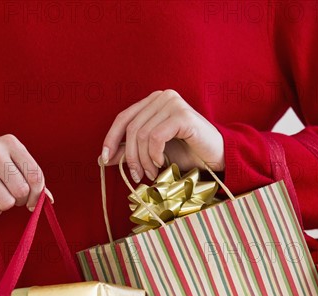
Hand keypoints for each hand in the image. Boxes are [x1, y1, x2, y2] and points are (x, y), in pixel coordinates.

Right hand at [0, 134, 46, 217]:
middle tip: (9, 194)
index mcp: (11, 143)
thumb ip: (31, 178)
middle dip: (19, 200)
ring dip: (4, 206)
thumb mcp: (10, 162)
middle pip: (22, 191)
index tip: (32, 202)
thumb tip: (49, 200)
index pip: (36, 175)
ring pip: (7, 203)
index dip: (37, 194)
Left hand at [100, 90, 224, 181]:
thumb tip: (102, 159)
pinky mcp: (182, 115)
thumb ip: (130, 152)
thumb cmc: (186, 153)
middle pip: (131, 128)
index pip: (123, 118)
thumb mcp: (151, 153)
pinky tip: (162, 163)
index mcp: (152, 102)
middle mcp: (162, 97)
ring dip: (144, 160)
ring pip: (142, 134)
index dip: (111, 139)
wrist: (215, 158)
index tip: (104, 160)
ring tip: (152, 172)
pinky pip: (156, 137)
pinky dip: (155, 155)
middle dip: (131, 157)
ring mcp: (173, 103)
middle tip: (137, 175)